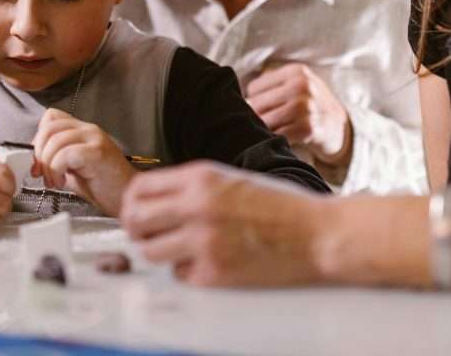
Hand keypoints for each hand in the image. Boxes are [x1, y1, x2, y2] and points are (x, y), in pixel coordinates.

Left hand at [31, 108, 136, 215]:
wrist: (125, 199)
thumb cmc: (103, 187)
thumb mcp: (73, 169)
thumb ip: (56, 159)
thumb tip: (34, 161)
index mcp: (83, 130)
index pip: (51, 117)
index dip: (38, 138)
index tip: (39, 161)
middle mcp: (89, 130)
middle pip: (49, 128)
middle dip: (39, 154)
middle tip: (42, 174)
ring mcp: (94, 139)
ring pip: (55, 141)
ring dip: (48, 166)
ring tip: (55, 182)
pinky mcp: (97, 153)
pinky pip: (65, 154)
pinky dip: (57, 170)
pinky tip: (63, 182)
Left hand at [120, 161, 324, 285]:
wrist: (317, 234)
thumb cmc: (280, 206)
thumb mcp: (231, 180)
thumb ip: (193, 188)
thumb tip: (154, 205)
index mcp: (201, 177)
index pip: (140, 188)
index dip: (133, 203)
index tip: (138, 212)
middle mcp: (197, 206)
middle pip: (135, 220)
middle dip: (137, 229)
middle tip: (148, 235)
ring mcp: (204, 241)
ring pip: (150, 251)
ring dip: (160, 252)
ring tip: (181, 249)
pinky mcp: (214, 272)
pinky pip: (179, 274)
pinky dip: (188, 271)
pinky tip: (209, 261)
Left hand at [246, 63, 351, 163]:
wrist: (340, 127)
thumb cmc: (310, 105)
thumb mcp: (297, 85)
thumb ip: (271, 85)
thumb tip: (236, 99)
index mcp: (296, 72)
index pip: (254, 88)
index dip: (254, 101)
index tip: (261, 110)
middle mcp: (301, 86)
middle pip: (257, 104)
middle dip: (255, 117)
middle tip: (259, 124)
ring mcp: (305, 107)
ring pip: (264, 121)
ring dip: (262, 130)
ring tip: (267, 132)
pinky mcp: (308, 129)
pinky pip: (277, 135)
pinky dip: (274, 140)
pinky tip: (279, 140)